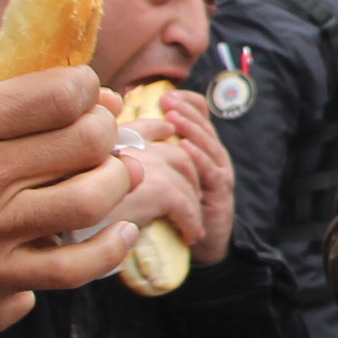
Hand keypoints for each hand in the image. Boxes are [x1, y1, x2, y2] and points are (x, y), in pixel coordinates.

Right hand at [0, 68, 140, 337]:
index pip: (59, 91)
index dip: (83, 89)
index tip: (82, 96)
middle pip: (86, 138)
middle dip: (104, 131)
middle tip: (101, 136)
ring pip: (93, 197)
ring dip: (114, 183)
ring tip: (117, 176)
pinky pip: (76, 265)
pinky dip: (107, 251)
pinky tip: (118, 236)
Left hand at [124, 90, 236, 265]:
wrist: (198, 243)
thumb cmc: (172, 208)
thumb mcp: (157, 175)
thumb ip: (146, 153)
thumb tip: (117, 129)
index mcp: (198, 146)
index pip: (198, 114)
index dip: (185, 103)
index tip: (165, 95)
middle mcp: (212, 155)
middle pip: (203, 125)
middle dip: (185, 111)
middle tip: (168, 101)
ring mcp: (219, 173)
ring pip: (208, 145)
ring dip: (192, 129)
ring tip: (174, 118)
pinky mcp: (221, 194)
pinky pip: (211, 172)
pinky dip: (200, 159)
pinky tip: (186, 148)